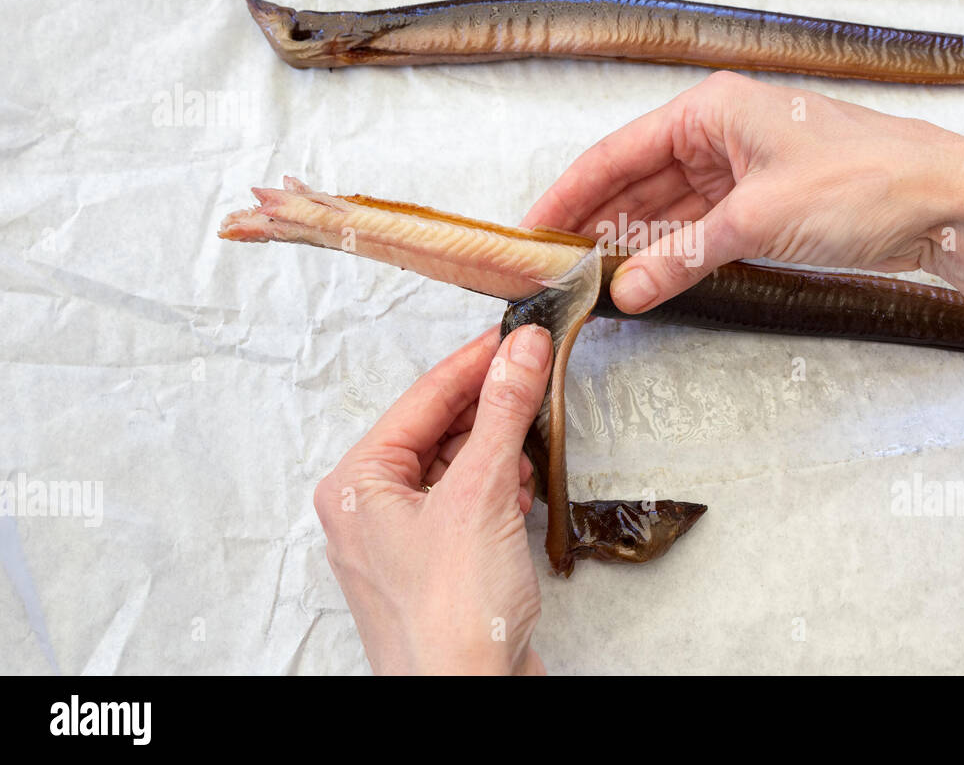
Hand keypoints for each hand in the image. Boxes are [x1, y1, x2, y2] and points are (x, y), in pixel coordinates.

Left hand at [313, 324, 552, 674]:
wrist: (469, 698)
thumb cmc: (451, 620)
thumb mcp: (482, 494)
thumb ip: (503, 413)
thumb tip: (519, 352)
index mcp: (357, 485)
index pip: (422, 399)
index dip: (473, 362)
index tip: (515, 334)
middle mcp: (371, 510)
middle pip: (438, 430)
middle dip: (491, 407)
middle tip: (536, 372)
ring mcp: (404, 540)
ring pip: (457, 466)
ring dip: (499, 450)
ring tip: (533, 438)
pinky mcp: (438, 564)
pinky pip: (468, 502)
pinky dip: (500, 487)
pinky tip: (524, 487)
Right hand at [523, 70, 963, 313]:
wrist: (946, 204)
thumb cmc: (865, 184)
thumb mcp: (758, 221)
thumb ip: (682, 257)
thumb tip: (627, 290)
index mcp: (712, 108)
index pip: (618, 151)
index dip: (570, 193)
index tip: (533, 229)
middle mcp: (723, 129)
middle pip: (638, 177)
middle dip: (597, 220)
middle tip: (553, 264)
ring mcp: (745, 165)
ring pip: (669, 205)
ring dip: (633, 240)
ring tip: (588, 277)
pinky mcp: (767, 200)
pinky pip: (702, 225)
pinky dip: (673, 251)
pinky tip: (645, 275)